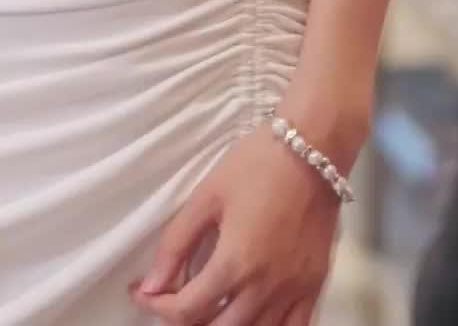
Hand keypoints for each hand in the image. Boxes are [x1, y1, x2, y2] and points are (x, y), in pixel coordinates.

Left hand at [131, 127, 341, 325]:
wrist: (312, 148)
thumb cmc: (255, 165)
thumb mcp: (207, 196)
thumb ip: (176, 243)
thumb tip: (150, 284)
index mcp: (235, 263)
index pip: (187, 309)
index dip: (157, 306)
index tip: (143, 292)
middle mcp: (265, 288)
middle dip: (186, 321)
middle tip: (172, 300)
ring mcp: (294, 292)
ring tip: (206, 310)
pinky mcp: (314, 286)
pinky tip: (249, 318)